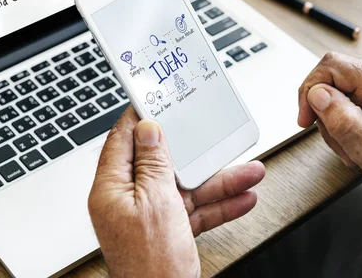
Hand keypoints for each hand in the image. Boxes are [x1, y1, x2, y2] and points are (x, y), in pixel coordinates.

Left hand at [88, 107, 264, 277]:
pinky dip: (218, 204)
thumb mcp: (156, 202)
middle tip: (211, 135)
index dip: (140, 118)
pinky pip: (195, 209)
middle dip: (196, 153)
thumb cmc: (151, 266)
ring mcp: (150, 217)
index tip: (158, 100)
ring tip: (248, 171)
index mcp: (113, 189)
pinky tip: (242, 197)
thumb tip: (148, 130)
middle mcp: (128, 200)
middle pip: (162, 163)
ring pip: (186, 187)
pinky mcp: (169, 231)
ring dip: (218, 180)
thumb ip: (153, 163)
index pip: (123, 140)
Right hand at [298, 52, 361, 197]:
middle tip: (335, 139)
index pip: (332, 65)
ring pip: (337, 89)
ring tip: (349, 145)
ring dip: (334, 119)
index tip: (305, 118)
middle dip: (324, 111)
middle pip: (332, 78)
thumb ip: (341, 118)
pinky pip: (349, 96)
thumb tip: (316, 93)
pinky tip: (354, 138)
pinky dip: (344, 118)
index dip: (310, 89)